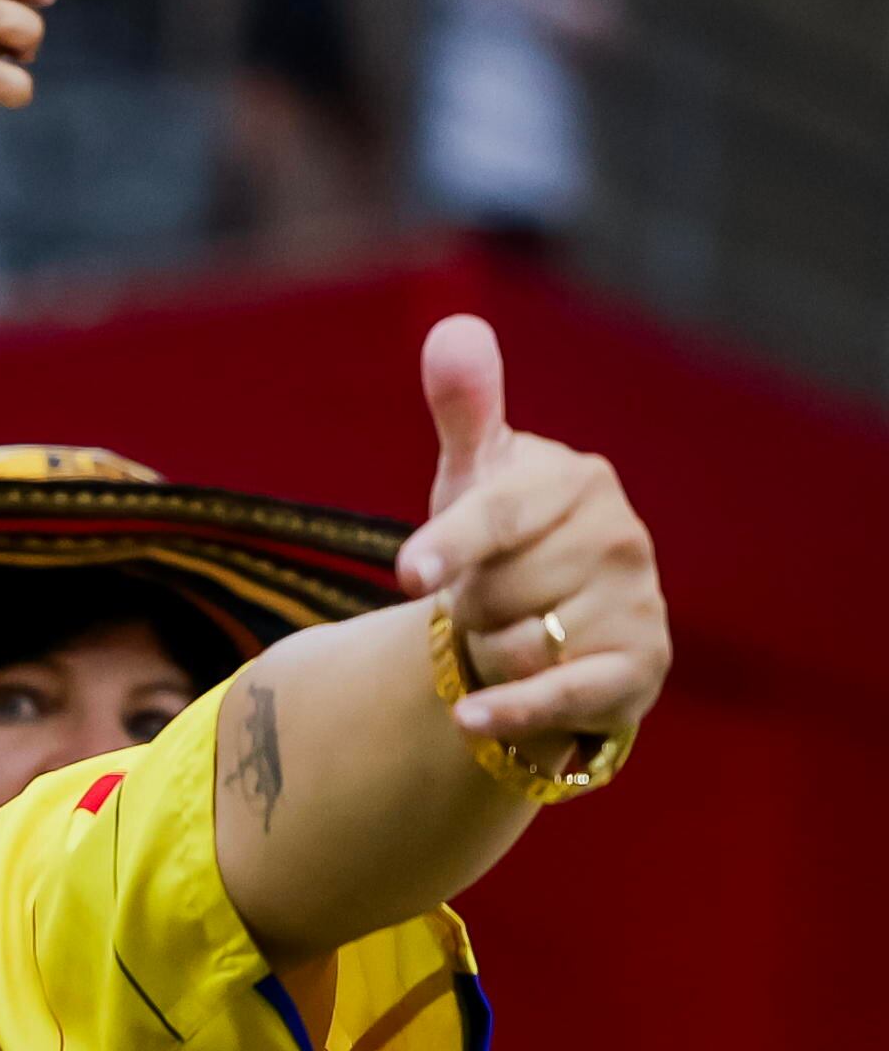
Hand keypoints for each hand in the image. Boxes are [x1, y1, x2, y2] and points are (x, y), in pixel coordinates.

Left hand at [390, 315, 667, 762]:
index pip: (498, 513)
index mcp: (576, 480)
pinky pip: (561, 695)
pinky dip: (512, 712)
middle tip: (485, 597)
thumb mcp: (476, 474)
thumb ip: (466, 408)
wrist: (549, 621)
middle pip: (493, 592)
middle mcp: (620, 536)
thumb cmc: (500, 538)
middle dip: (466, 605)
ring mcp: (637, 602)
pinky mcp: (640, 667)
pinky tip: (471, 720)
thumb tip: (455, 330)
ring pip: (512, 647)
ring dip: (485, 653)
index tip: (409, 572)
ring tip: (508, 632)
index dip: (450, 544)